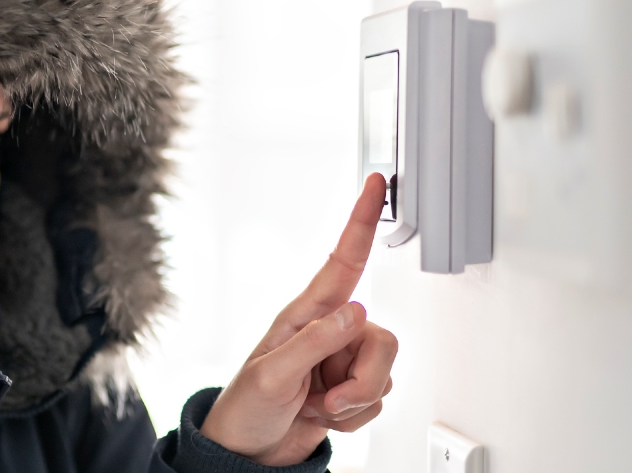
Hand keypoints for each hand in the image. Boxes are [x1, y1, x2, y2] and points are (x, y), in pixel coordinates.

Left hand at [199, 173, 397, 465]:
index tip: (375, 184)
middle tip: (330, 400)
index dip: (361, 221)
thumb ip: (315, 343)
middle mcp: (329, 333)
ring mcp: (341, 362)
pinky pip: (378, 401)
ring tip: (318, 407)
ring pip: (385, 373)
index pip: (343, 261)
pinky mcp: (351, 391)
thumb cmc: (246, 407)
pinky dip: (354, 418)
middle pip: (382, 338)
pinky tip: (324, 416)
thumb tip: (356, 311)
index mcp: (306, 315)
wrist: (249, 452)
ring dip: (355, 402)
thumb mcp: (272, 375)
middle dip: (364, 380)